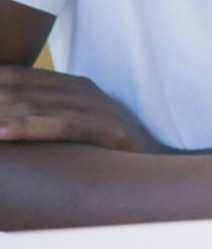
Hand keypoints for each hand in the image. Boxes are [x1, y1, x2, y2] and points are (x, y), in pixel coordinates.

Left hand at [0, 66, 164, 152]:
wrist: (159, 172)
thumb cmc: (105, 159)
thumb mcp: (68, 133)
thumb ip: (40, 121)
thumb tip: (5, 120)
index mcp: (70, 86)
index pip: (14, 76)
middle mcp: (83, 90)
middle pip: (19, 88)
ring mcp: (98, 107)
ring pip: (35, 104)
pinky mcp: (109, 129)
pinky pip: (62, 125)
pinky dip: (28, 126)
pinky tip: (1, 132)